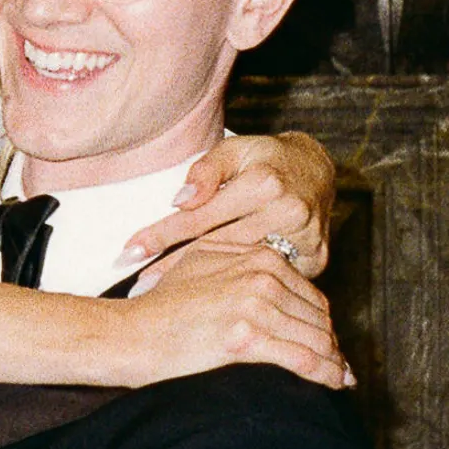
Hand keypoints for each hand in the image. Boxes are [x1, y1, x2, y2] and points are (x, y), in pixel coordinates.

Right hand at [119, 236, 350, 389]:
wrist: (131, 333)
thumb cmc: (159, 307)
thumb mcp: (200, 265)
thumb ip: (238, 263)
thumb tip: (271, 284)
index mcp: (255, 256)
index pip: (307, 292)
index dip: (321, 320)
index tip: (328, 340)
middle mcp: (260, 275)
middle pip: (316, 315)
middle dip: (332, 343)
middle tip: (341, 365)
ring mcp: (254, 304)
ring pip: (314, 337)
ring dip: (333, 361)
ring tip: (341, 378)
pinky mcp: (247, 336)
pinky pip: (302, 358)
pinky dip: (324, 373)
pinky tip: (333, 383)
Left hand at [123, 132, 334, 281]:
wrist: (316, 170)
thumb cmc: (265, 159)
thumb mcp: (232, 149)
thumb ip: (206, 170)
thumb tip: (181, 200)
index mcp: (264, 183)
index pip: (202, 216)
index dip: (164, 235)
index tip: (131, 251)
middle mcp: (288, 212)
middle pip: (219, 247)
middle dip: (175, 266)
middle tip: (140, 284)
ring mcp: (306, 238)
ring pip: (242, 268)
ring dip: (204, 283)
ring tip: (165, 295)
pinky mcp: (317, 259)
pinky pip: (269, 278)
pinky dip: (240, 286)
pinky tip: (212, 299)